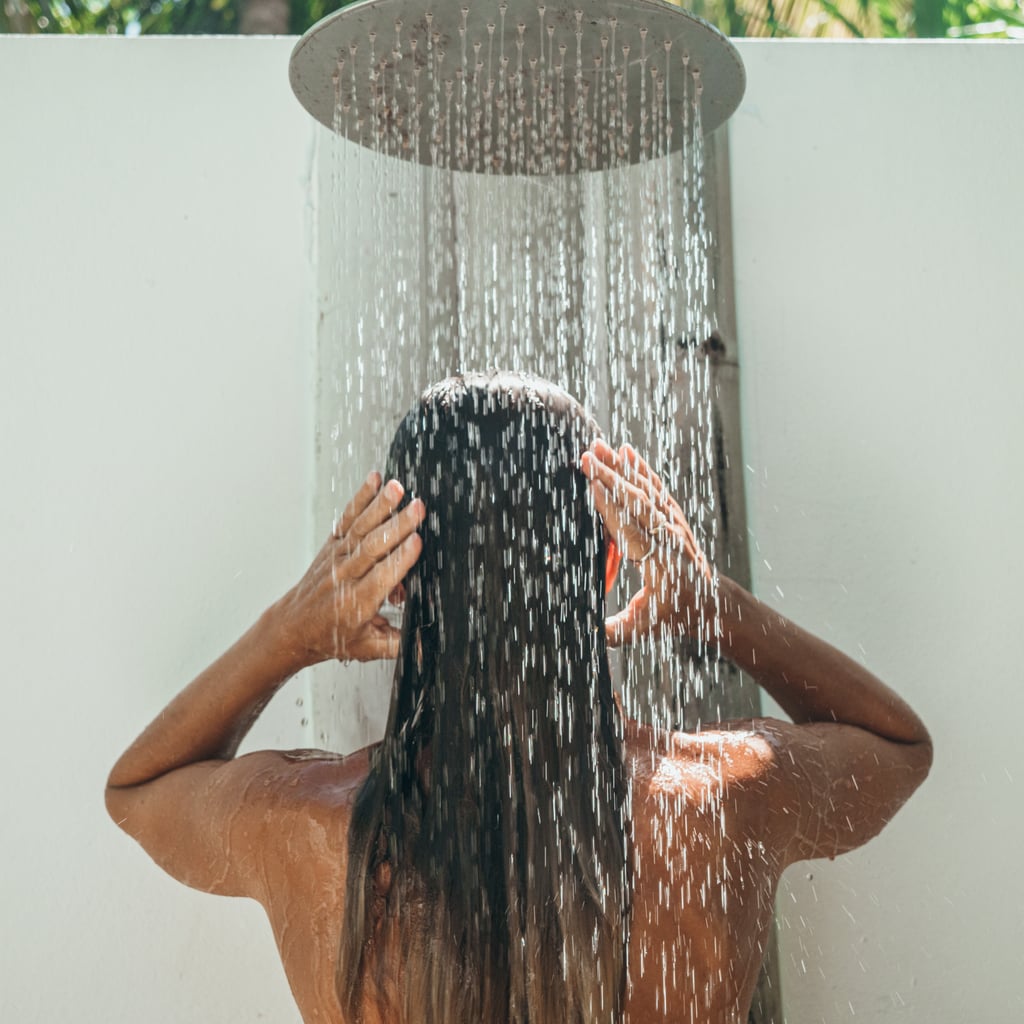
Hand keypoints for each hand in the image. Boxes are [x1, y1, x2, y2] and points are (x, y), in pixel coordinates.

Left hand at [277, 473, 424, 664]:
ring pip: (361, 528)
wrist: (293, 628)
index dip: (400, 559)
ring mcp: (337, 558)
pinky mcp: (333, 545)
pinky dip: (361, 498)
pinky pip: (348, 518)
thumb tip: (426, 648)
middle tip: (418, 508)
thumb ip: (397, 645)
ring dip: (380, 506)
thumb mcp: (366, 648)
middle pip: (373, 547)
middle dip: (397, 526)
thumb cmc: (330, 637)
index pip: (381, 577)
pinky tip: (374, 481)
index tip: (418, 542)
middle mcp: (346, 576)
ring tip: (398, 487)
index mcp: (357, 603)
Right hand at [581, 439, 711, 646]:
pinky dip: (641, 469)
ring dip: (621, 466)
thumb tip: (588, 636)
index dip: (611, 506)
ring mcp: (672, 524)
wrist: (710, 602)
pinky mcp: (672, 516)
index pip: (630, 529)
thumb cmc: (674, 614)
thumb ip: (615, 632)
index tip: (593, 485)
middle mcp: (667, 537)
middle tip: (586, 456)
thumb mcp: (643, 628)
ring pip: (645, 490)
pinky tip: (627, 452)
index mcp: (658, 562)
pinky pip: (655, 488)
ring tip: (599, 446)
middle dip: (610, 477)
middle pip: (635, 501)